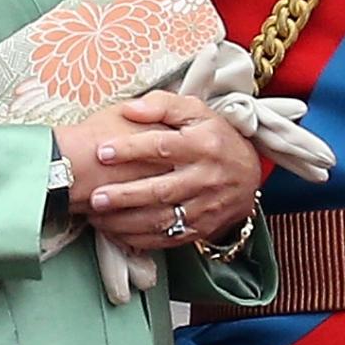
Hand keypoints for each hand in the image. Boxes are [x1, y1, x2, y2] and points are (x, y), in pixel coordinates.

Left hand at [70, 92, 262, 247]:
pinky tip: (114, 232)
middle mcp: (206, 177)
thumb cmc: (214, 138)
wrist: (249, 174)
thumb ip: (163, 105)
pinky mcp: (201, 228)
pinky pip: (167, 239)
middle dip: (126, 195)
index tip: (102, 151)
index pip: (163, 146)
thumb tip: (130, 109)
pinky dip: (138, 239)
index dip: (131, 149)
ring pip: (162, 219)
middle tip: (95, 196)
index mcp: (203, 145)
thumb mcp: (197, 112)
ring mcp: (205, 206)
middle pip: (161, 190)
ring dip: (126, 221)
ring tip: (97, 217)